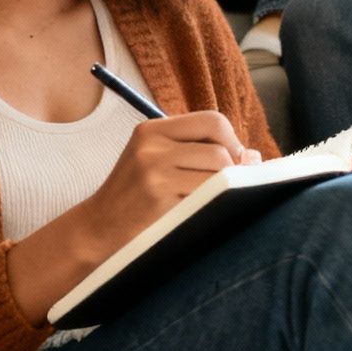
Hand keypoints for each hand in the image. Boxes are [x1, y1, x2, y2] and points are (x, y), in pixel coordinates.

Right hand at [69, 112, 252, 257]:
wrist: (97, 230)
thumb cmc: (133, 198)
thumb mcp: (154, 162)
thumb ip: (199, 152)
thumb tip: (254, 156)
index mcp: (151, 130)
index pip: (212, 120)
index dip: (232, 141)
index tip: (233, 162)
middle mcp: (152, 146)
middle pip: (220, 150)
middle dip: (232, 172)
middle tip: (226, 190)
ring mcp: (155, 172)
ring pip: (219, 175)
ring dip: (224, 192)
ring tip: (209, 203)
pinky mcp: (160, 199)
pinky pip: (208, 199)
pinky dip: (214, 208)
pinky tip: (200, 216)